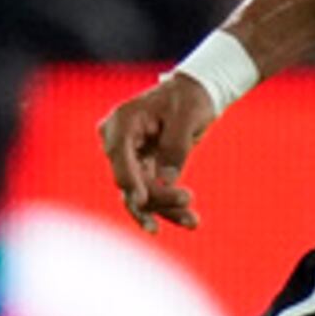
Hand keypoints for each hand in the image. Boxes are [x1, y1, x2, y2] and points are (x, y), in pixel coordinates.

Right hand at [100, 72, 221, 231]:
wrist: (196, 94)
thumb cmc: (190, 98)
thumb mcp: (186, 117)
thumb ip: (175, 147)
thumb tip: (167, 181)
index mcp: (122, 122)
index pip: (119, 156)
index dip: (129, 180)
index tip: (141, 201)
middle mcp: (118, 142)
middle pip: (129, 181)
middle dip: (157, 198)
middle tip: (188, 199)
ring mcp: (129, 158)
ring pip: (140, 195)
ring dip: (165, 210)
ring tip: (193, 221)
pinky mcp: (142, 170)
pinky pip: (152, 194)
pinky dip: (170, 207)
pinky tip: (190, 220)